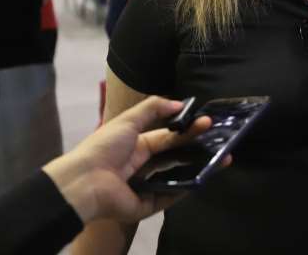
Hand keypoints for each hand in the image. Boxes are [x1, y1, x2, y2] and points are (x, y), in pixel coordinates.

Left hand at [43, 97, 223, 223]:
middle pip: (176, 156)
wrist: (86, 181)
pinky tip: (204, 176)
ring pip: (178, 176)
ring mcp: (147, 186)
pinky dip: (186, 188)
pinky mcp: (147, 204)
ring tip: (222, 159)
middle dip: (198, 148)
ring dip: (199, 167)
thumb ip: (153, 108)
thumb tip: (180, 103)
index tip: (207, 122)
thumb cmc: (105, 147)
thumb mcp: (128, 120)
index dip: (186, 130)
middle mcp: (143, 165)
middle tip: (222, 140)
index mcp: (137, 145)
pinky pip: (171, 197)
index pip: (168, 137)